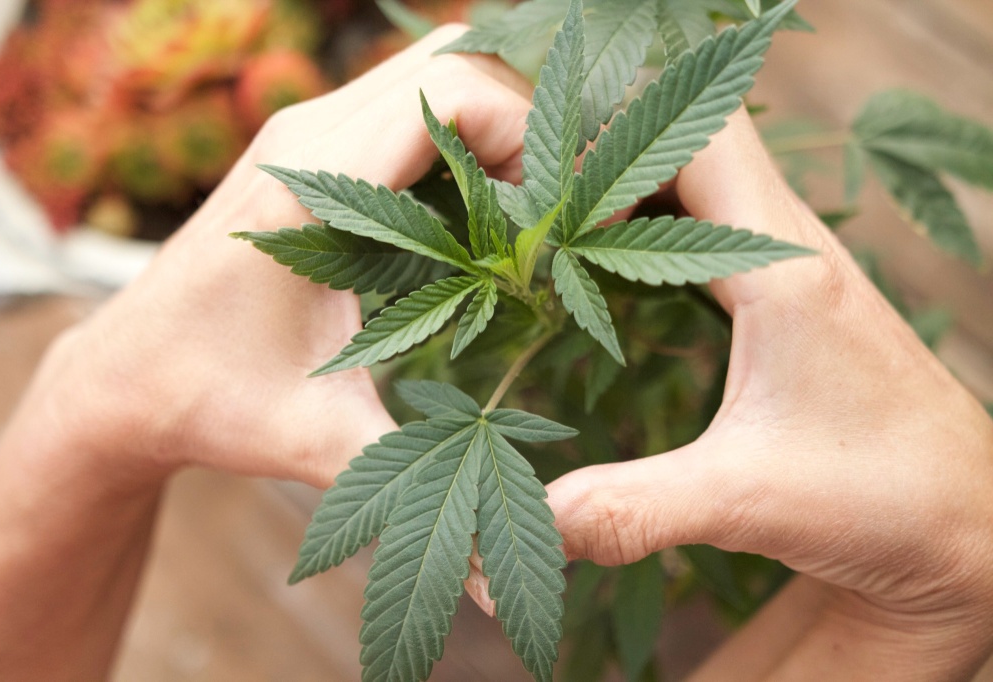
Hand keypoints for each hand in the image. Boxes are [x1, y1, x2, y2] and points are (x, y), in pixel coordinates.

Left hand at [0, 27, 534, 679]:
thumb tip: (494, 579)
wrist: (126, 373)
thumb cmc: (212, 401)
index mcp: (315, 179)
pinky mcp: (314, 146)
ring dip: (500, 120)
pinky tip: (488, 206)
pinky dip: (467, 131)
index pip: (457, 94)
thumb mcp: (315, 442)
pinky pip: (412, 100)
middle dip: (530, 118)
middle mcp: (310, 129)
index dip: (535, 138)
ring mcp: (309, 128)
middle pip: (457, 58)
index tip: (563, 219)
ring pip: (437, 69)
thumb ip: (409, 486)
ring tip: (534, 207)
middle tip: (563, 206)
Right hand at [543, 108, 992, 678]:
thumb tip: (536, 523)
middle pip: (692, 145)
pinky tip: (618, 278)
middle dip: (608, 165)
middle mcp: (796, 248)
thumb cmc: (887, 498)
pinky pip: (716, 225)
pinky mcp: (794, 297)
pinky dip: (658, 229)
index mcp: (786, 269)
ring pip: (706, 181)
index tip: (552, 213)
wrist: (973, 523)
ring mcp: (798, 268)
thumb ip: (630, 510)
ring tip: (562, 240)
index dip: (612, 156)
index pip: (695, 144)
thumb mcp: (744, 501)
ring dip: (634, 194)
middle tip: (541, 219)